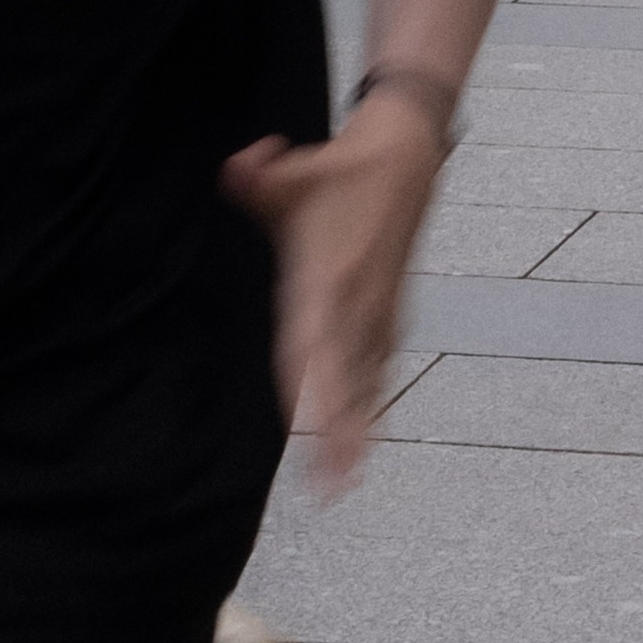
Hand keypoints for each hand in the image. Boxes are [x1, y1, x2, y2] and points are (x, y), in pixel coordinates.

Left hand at [223, 95, 449, 498]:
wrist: (407, 156)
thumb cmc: (341, 169)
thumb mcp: (292, 172)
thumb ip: (256, 177)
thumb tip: (235, 169)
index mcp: (329, 276)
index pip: (313, 342)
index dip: (309, 386)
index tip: (304, 427)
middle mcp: (355, 301)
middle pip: (342, 378)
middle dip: (336, 433)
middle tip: (328, 486)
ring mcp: (377, 310)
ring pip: (365, 380)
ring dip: (355, 431)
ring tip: (343, 482)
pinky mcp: (389, 311)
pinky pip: (378, 368)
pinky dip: (370, 405)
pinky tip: (362, 442)